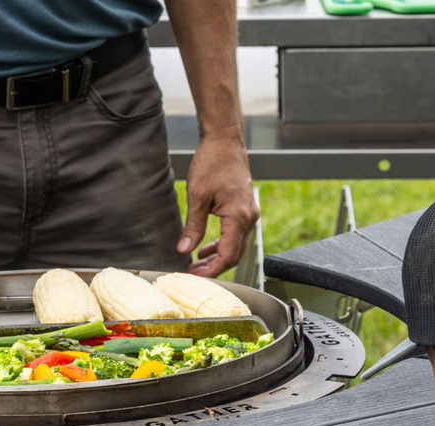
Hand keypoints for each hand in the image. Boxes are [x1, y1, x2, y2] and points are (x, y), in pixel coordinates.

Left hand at [178, 134, 257, 277]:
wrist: (225, 141)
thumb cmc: (213, 162)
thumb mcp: (197, 196)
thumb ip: (192, 227)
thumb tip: (184, 249)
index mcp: (239, 217)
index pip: (228, 255)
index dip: (211, 270)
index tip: (194, 275)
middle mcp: (249, 218)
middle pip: (235, 255)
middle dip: (214, 268)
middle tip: (192, 273)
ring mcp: (250, 214)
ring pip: (236, 246)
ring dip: (217, 257)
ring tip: (196, 263)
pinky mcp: (245, 209)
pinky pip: (236, 234)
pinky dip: (222, 244)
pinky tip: (205, 248)